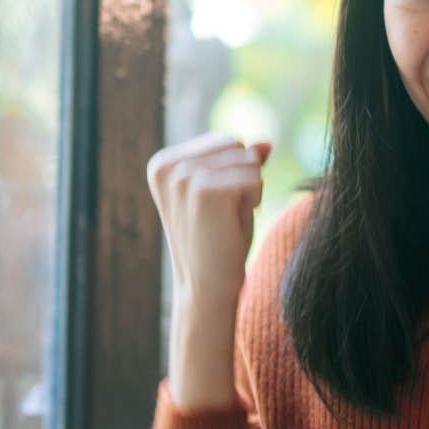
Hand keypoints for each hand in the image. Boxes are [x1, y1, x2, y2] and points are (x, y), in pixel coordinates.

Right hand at [147, 135, 271, 409]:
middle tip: (223, 215)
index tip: (213, 206)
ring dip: (250, 191)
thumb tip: (266, 141)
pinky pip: (255, 178)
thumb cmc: (217, 242)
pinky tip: (233, 224)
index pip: (224, 140)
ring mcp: (183, 176)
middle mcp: (167, 165)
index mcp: (162, 162)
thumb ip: (239, 164)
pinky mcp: (205, 190)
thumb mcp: (225, 194)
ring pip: (249, 160)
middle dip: (243, 178)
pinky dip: (253, 201)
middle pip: (236, 145)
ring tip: (227, 220)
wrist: (206, 288)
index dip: (233, 173)